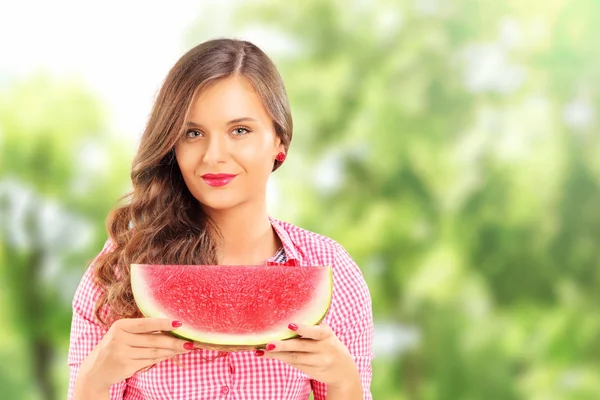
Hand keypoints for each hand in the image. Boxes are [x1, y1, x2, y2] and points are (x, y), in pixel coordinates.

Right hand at [76, 318, 192, 391]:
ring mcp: (122, 354)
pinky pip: (150, 361)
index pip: (145, 323)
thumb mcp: (121, 334)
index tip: (179, 323)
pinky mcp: (126, 367)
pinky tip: (172, 355)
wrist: (94, 372)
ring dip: (172, 350)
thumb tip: (170, 325)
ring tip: (186, 348)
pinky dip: (163, 357)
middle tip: (190, 341)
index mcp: (120, 326)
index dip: (163, 323)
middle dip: (174, 341)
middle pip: (153, 340)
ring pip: (154, 351)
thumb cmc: (114, 347)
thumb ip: (141, 329)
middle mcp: (119, 339)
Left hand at [257, 323, 361, 390]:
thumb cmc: (328, 345)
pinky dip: (279, 358)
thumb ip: (311, 328)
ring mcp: (318, 361)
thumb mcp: (325, 334)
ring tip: (261, 351)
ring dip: (276, 354)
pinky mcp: (311, 371)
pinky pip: (293, 364)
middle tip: (268, 343)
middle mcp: (323, 348)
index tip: (290, 325)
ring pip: (294, 357)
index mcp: (326, 334)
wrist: (343, 370)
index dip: (303, 329)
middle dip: (284, 345)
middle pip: (301, 346)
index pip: (315, 332)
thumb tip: (286, 320)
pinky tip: (266, 355)